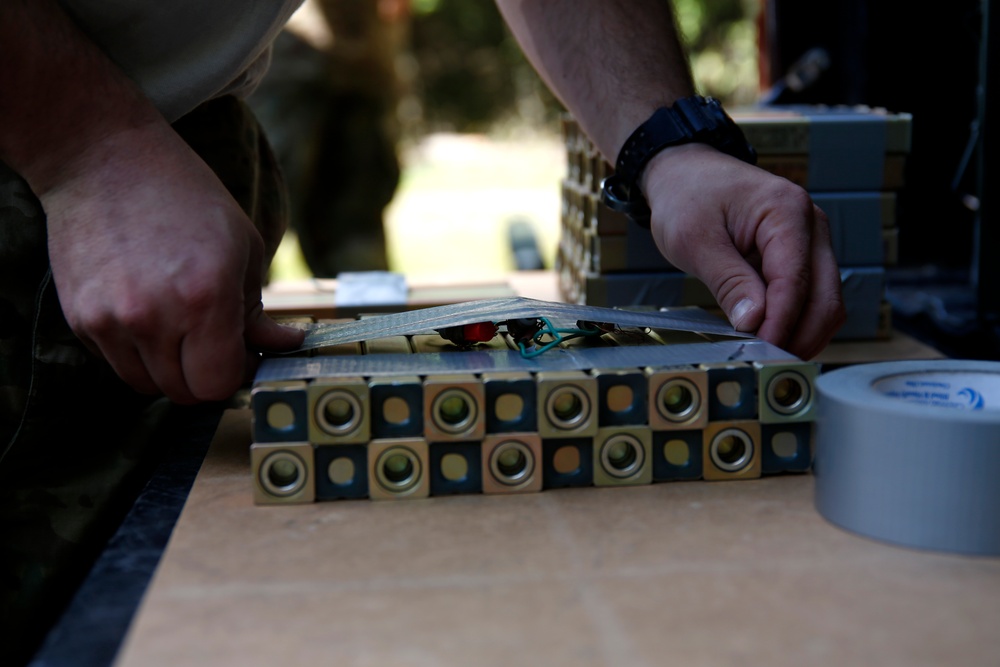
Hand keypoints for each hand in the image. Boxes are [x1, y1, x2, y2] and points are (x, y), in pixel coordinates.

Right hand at [40, 121, 303, 403]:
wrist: (103, 158)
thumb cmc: (185, 196)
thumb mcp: (243, 246)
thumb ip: (259, 311)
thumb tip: (284, 346)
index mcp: (204, 298)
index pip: (219, 383)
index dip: (237, 375)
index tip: (243, 356)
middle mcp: (153, 317)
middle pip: (184, 392)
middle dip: (207, 376)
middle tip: (217, 344)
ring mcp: (110, 322)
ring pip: (148, 384)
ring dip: (172, 369)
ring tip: (182, 326)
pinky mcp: (80, 319)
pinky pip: (117, 363)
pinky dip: (138, 353)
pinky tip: (149, 312)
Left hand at [641, 143, 845, 358]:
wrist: (684, 173)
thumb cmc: (687, 197)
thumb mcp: (695, 239)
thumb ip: (729, 281)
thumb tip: (756, 322)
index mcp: (787, 211)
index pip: (795, 280)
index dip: (781, 323)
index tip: (762, 352)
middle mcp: (810, 225)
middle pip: (825, 297)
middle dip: (800, 336)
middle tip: (768, 366)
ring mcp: (810, 242)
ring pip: (825, 302)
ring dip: (802, 334)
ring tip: (768, 358)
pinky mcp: (801, 257)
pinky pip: (810, 298)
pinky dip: (795, 323)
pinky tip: (770, 340)